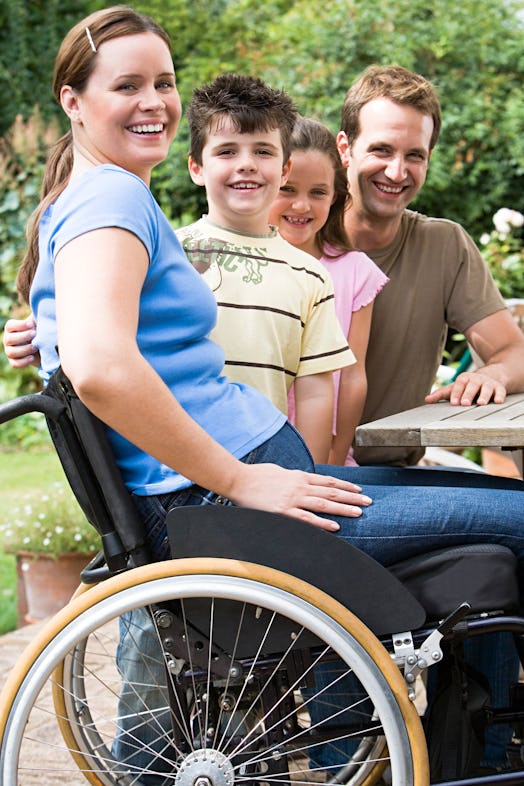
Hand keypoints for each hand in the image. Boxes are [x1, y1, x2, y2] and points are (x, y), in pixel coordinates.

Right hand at [2, 315, 39, 367]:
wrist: (44, 347)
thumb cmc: (40, 331)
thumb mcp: (39, 322)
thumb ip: (39, 315)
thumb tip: (45, 306)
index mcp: (12, 329)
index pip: (10, 326)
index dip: (20, 325)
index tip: (32, 324)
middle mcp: (8, 339)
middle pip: (9, 339)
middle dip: (23, 337)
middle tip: (35, 334)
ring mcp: (9, 351)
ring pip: (11, 352)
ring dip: (24, 350)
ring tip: (36, 347)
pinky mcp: (14, 361)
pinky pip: (15, 364)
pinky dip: (23, 362)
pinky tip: (32, 358)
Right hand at [228, 462, 371, 530]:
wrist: (238, 480)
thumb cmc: (256, 476)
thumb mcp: (280, 472)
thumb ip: (294, 478)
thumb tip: (303, 480)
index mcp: (299, 476)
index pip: (328, 481)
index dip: (345, 485)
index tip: (358, 489)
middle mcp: (299, 486)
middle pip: (331, 492)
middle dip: (352, 496)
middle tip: (368, 501)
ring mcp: (292, 499)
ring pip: (324, 504)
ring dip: (343, 508)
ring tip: (359, 512)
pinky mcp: (283, 511)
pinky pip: (307, 518)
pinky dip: (323, 522)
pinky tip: (336, 526)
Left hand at [425, 370, 506, 405]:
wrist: (490, 376)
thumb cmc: (468, 385)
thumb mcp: (455, 387)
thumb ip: (441, 394)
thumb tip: (426, 400)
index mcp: (464, 378)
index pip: (459, 384)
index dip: (456, 393)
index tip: (454, 402)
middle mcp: (476, 379)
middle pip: (472, 386)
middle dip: (468, 394)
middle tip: (464, 403)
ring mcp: (488, 383)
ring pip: (486, 388)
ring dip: (484, 395)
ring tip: (481, 403)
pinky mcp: (499, 388)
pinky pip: (500, 391)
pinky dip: (500, 396)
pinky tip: (498, 401)